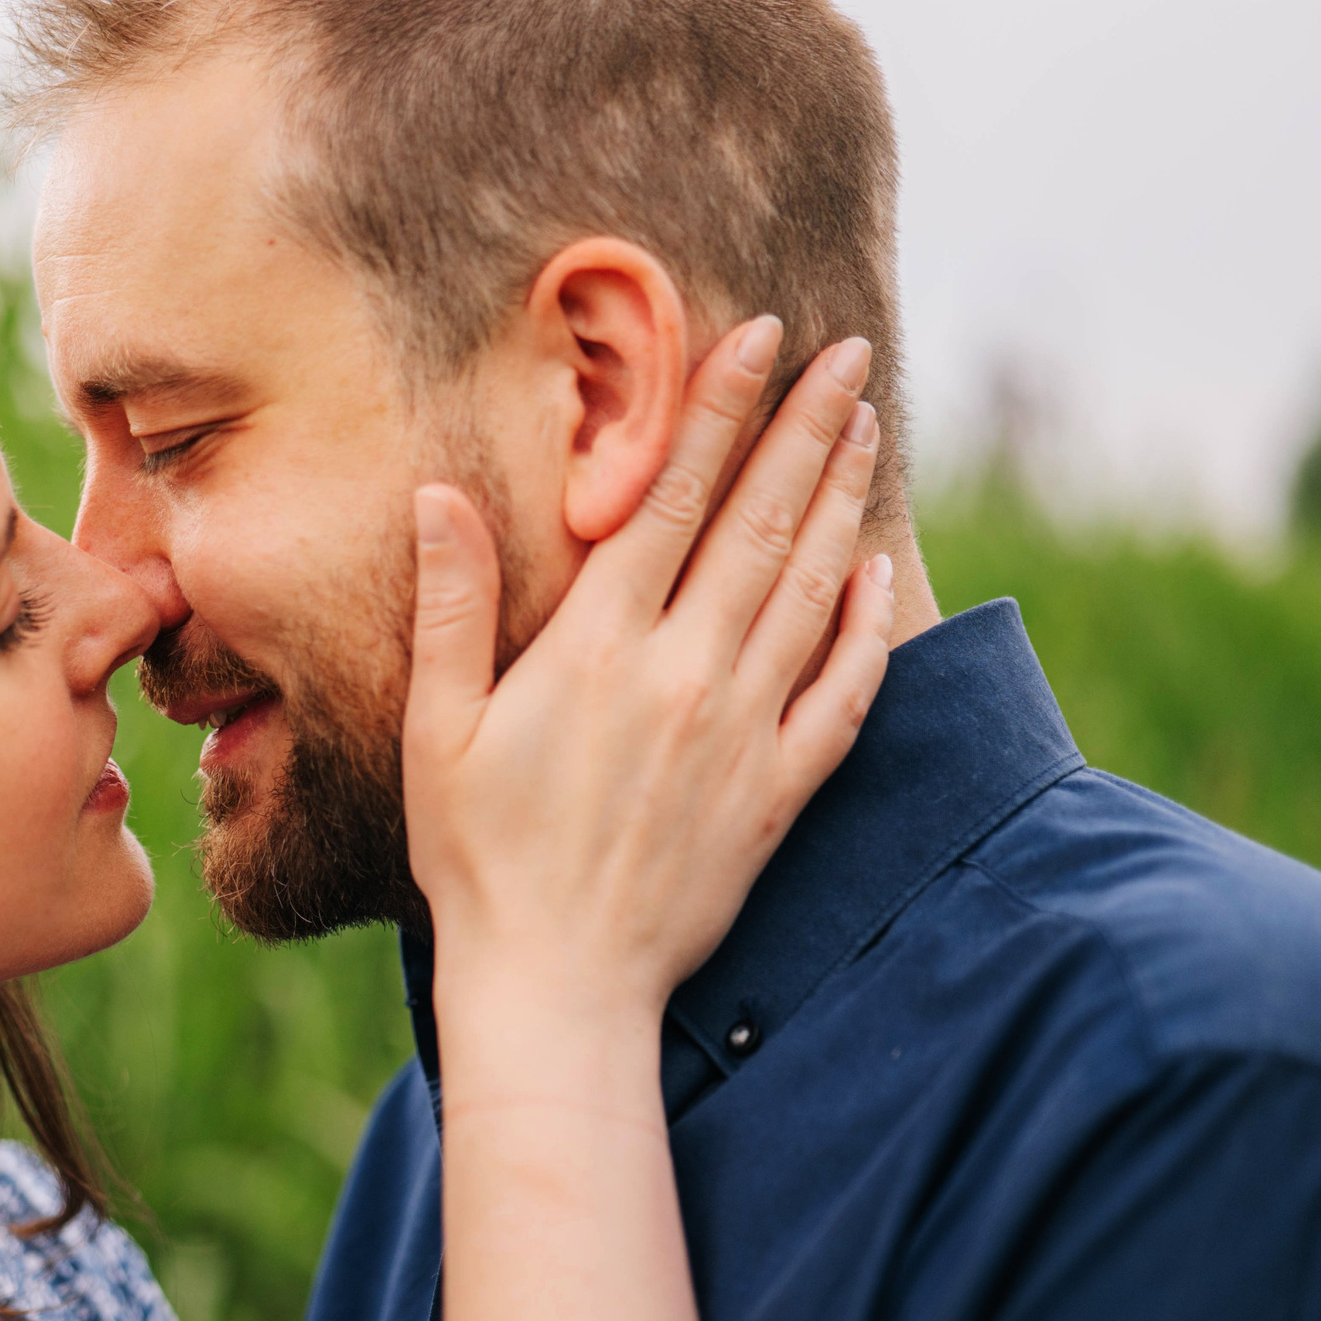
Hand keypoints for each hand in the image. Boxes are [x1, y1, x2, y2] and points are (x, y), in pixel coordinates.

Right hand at [403, 319, 895, 1022]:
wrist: (555, 984)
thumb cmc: (478, 857)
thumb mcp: (438, 729)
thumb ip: (453, 607)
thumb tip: (438, 495)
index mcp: (597, 649)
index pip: (673, 498)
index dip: (719, 409)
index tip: (758, 336)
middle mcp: (683, 674)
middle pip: (760, 523)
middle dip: (806, 427)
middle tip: (851, 354)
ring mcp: (742, 732)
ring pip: (809, 588)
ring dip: (841, 499)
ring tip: (869, 427)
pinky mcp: (778, 791)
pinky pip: (842, 693)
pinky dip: (869, 625)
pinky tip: (881, 571)